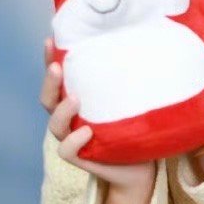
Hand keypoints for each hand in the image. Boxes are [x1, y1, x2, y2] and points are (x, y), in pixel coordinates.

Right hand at [41, 38, 156, 192]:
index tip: (51, 39)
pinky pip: (67, 150)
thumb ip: (134, 75)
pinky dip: (73, 141)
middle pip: (48, 98)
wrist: (142, 166)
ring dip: (62, 111)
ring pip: (55, 125)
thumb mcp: (134, 97)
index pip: (59, 76)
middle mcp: (71, 117)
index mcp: (79, 98)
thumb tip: (156, 37)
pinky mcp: (82, 157)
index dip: (50, 58)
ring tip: (76, 100)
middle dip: (50, 81)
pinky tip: (86, 132)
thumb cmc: (137, 125)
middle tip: (58, 67)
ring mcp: (74, 137)